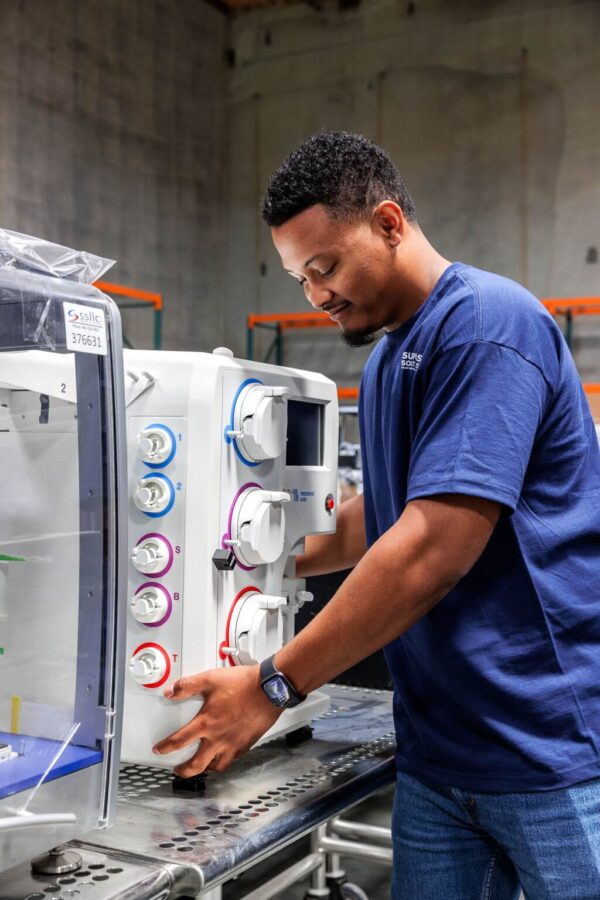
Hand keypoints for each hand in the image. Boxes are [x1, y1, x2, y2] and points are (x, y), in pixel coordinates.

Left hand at [152, 663, 282, 776]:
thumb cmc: (243, 684)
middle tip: (178, 770)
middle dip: (184, 771)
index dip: (165, 748)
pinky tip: (223, 755)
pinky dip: (224, 761)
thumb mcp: (210, 679)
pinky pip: (232, 760)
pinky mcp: (246, 744)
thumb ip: (187, 685)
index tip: (159, 750)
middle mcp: (218, 738)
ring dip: (205, 768)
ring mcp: (233, 744)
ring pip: (216, 766)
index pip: (179, 741)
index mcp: (206, 723)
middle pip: (196, 765)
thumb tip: (169, 692)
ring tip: (201, 765)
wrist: (269, 689)